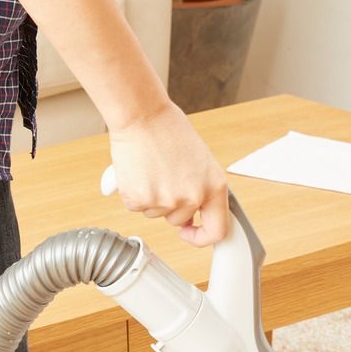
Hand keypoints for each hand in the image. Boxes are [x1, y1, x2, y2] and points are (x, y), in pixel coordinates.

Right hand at [108, 104, 228, 246]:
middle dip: (169, 206)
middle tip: (163, 177)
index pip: (217, 231)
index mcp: (215, 186)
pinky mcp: (140, 199)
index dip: (201, 236)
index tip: (189, 231)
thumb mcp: (200, 161)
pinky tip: (138, 170)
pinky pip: (136, 206)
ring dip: (151, 197)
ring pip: (155, 214)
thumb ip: (201, 189)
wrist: (142, 115)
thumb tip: (191, 217)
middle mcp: (193, 196)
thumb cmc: (169, 130)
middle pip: (178, 220)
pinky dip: (134, 192)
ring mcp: (166, 200)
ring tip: (151, 167)